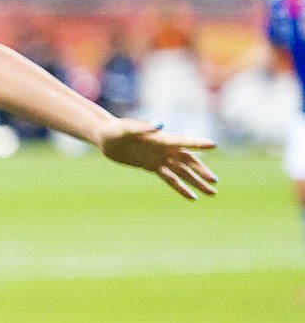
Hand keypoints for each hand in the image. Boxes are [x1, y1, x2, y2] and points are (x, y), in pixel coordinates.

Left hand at [97, 119, 217, 199]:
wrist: (106, 138)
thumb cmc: (115, 130)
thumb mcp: (126, 128)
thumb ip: (142, 126)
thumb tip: (160, 125)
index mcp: (160, 138)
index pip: (182, 142)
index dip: (196, 143)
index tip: (213, 145)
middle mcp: (164, 149)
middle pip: (188, 161)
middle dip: (201, 171)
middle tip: (215, 182)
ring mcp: (160, 158)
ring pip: (183, 172)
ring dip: (197, 182)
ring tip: (212, 193)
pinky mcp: (152, 166)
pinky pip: (170, 179)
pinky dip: (181, 188)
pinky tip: (192, 197)